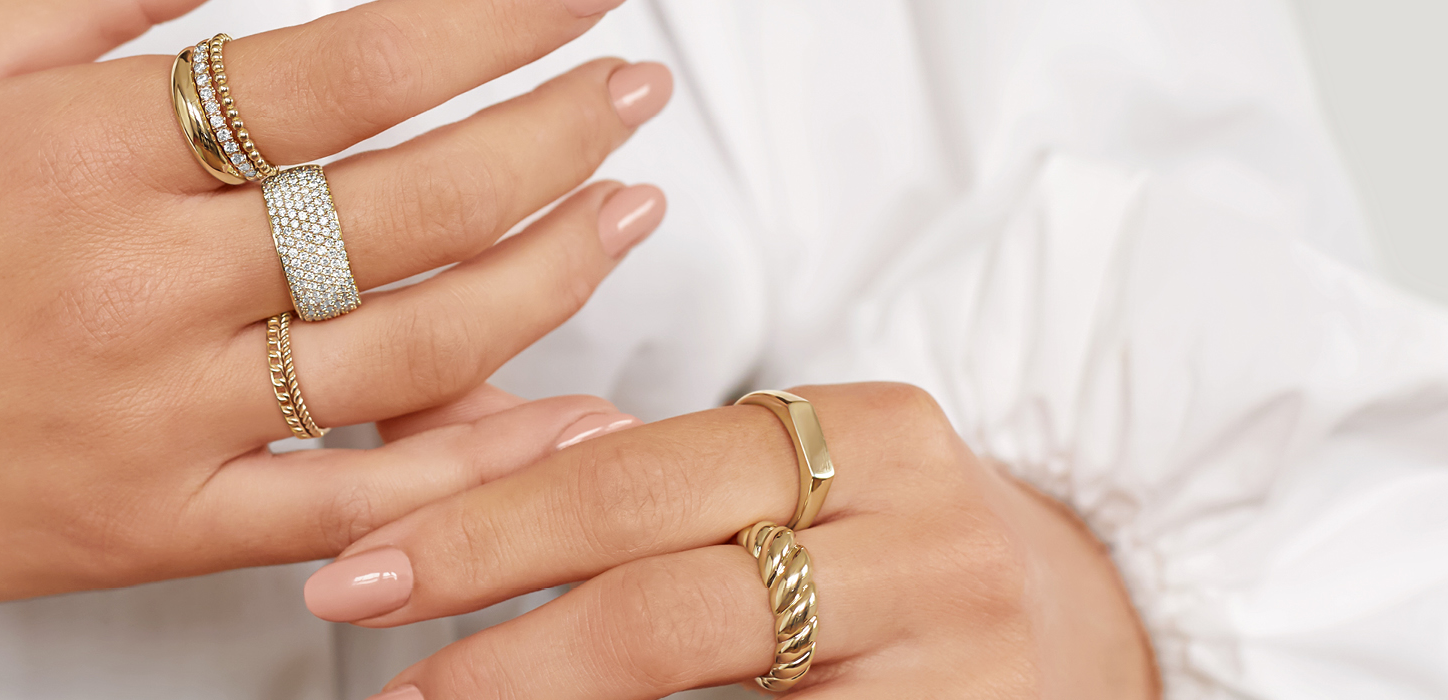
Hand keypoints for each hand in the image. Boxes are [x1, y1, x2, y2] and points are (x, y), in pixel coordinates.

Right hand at [0, 0, 669, 666]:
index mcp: (82, 147)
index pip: (339, 65)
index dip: (488, 21)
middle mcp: (131, 281)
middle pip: (401, 201)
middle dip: (552, 134)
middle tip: (632, 90)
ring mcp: (154, 416)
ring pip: (405, 348)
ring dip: (546, 274)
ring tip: (628, 212)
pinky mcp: (158, 526)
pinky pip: (349, 499)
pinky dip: (471, 463)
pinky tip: (565, 411)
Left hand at [306, 384, 1157, 698]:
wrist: (1088, 642)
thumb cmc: (879, 561)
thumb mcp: (768, 483)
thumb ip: (606, 461)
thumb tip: (409, 439)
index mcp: (872, 435)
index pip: (641, 478)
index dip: (487, 527)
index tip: (359, 570)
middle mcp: (931, 543)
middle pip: (671, 600)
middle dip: (496, 638)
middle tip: (365, 645)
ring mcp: (963, 666)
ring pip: (715, 694)